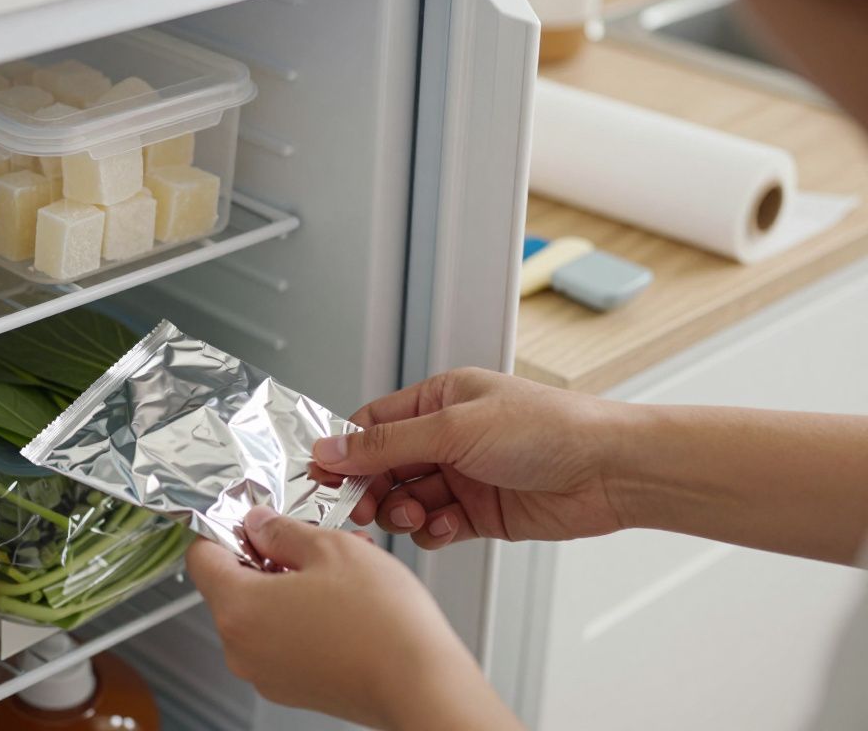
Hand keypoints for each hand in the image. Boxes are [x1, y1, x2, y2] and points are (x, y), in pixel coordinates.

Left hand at [186, 506, 522, 730]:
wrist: (421, 686)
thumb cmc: (382, 624)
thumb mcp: (329, 548)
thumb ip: (282, 531)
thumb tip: (259, 524)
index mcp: (239, 609)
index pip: (202, 557)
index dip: (226, 529)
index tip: (254, 519)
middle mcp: (242, 648)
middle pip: (232, 585)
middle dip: (268, 556)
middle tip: (310, 541)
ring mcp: (266, 674)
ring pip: (261, 612)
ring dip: (291, 584)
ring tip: (339, 569)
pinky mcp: (293, 687)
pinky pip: (282, 640)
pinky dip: (302, 616)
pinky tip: (343, 602)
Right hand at [312, 368, 628, 549]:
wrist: (610, 471)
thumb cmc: (549, 428)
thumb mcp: (454, 428)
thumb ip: (387, 444)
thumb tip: (332, 447)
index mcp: (439, 400)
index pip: (372, 425)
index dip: (344, 451)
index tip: (320, 476)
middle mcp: (448, 436)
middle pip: (383, 467)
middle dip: (368, 489)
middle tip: (357, 507)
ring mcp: (463, 476)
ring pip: (405, 500)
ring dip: (401, 512)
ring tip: (413, 514)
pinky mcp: (480, 513)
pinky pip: (435, 527)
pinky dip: (432, 532)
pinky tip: (447, 526)